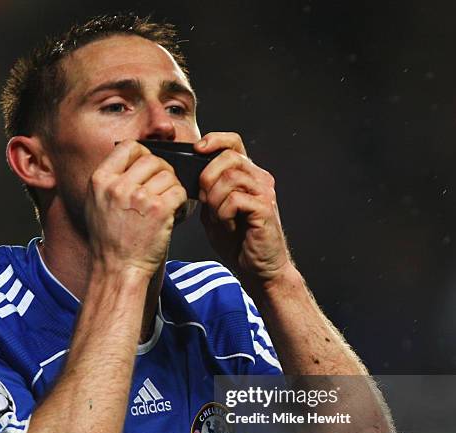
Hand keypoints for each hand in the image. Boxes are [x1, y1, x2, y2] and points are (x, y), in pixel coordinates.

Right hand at [86, 140, 186, 277]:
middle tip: (162, 188)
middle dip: (162, 172)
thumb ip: (111, 181)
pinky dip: (181, 201)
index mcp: (100, 180)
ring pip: (168, 175)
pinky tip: (173, 212)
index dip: (143, 154)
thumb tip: (135, 161)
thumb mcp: (97, 205)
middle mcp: (118, 186)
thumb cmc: (110, 242)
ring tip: (167, 203)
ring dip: (172, 187)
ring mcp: (139, 197)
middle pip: (152, 159)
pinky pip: (179, 191)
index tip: (147, 168)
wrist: (118, 269)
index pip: (128, 147)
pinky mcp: (159, 210)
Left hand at [195, 132, 290, 283]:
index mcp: (247, 175)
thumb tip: (190, 176)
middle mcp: (259, 178)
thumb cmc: (237, 241)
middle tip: (205, 201)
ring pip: (229, 177)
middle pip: (228, 157)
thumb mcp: (214, 211)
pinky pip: (235, 199)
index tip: (197, 149)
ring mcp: (264, 192)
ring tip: (218, 218)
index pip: (233, 143)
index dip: (215, 140)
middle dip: (207, 177)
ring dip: (214, 200)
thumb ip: (207, 192)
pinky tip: (227, 226)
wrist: (258, 268)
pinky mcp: (264, 208)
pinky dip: (223, 214)